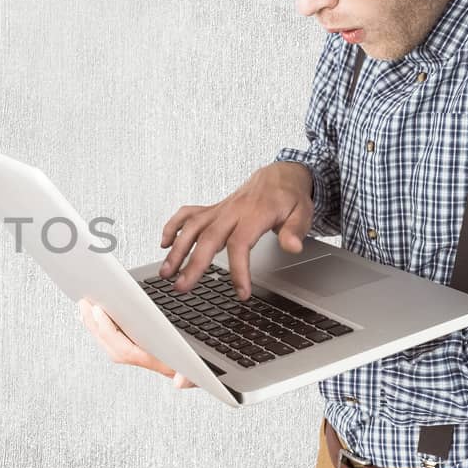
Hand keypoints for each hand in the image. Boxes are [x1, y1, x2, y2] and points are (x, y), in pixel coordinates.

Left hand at [78, 298, 195, 386]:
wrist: (203, 372)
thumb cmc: (202, 368)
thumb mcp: (201, 370)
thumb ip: (191, 377)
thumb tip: (179, 383)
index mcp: (154, 362)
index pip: (124, 350)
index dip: (109, 331)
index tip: (98, 312)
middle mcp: (143, 360)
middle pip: (111, 345)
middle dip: (95, 325)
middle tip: (84, 303)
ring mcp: (139, 355)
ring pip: (110, 343)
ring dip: (95, 325)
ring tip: (84, 306)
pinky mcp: (139, 348)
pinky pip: (115, 340)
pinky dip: (103, 327)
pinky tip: (95, 316)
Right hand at [158, 161, 313, 299]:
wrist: (279, 175)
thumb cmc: (289, 197)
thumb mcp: (302, 213)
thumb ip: (295, 231)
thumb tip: (292, 246)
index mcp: (254, 214)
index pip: (240, 243)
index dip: (239, 269)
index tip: (241, 292)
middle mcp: (232, 211)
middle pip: (208, 237)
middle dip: (193, 263)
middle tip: (182, 286)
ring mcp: (219, 210)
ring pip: (192, 227)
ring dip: (176, 250)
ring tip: (166, 272)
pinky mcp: (213, 209)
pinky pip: (187, 214)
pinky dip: (172, 227)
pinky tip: (164, 243)